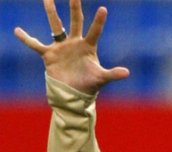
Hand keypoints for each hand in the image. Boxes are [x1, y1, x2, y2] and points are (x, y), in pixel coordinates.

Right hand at [14, 0, 128, 94]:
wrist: (73, 95)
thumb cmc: (89, 86)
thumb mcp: (101, 78)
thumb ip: (113, 74)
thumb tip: (127, 73)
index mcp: (88, 47)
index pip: (94, 31)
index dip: (98, 21)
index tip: (103, 9)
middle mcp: (75, 44)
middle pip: (75, 22)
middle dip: (75, 8)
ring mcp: (61, 47)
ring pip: (55, 27)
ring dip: (51, 13)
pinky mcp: (49, 54)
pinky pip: (35, 45)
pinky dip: (26, 39)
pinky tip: (17, 31)